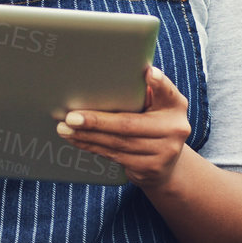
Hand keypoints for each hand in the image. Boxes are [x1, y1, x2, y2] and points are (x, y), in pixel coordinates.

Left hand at [55, 65, 190, 189]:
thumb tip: (110, 75)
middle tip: (71, 117)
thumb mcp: (157, 105)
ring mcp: (164, 152)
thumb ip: (143, 91)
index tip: (148, 73)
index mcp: (175, 105)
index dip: (159, 83)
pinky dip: (93, 147)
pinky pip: (115, 156)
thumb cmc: (153, 123)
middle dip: (97, 121)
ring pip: (118, 143)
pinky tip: (77, 140)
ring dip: (87, 136)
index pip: (168, 92)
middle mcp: (175, 129)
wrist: (168, 165)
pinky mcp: (150, 169)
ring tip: (65, 129)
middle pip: (129, 125)